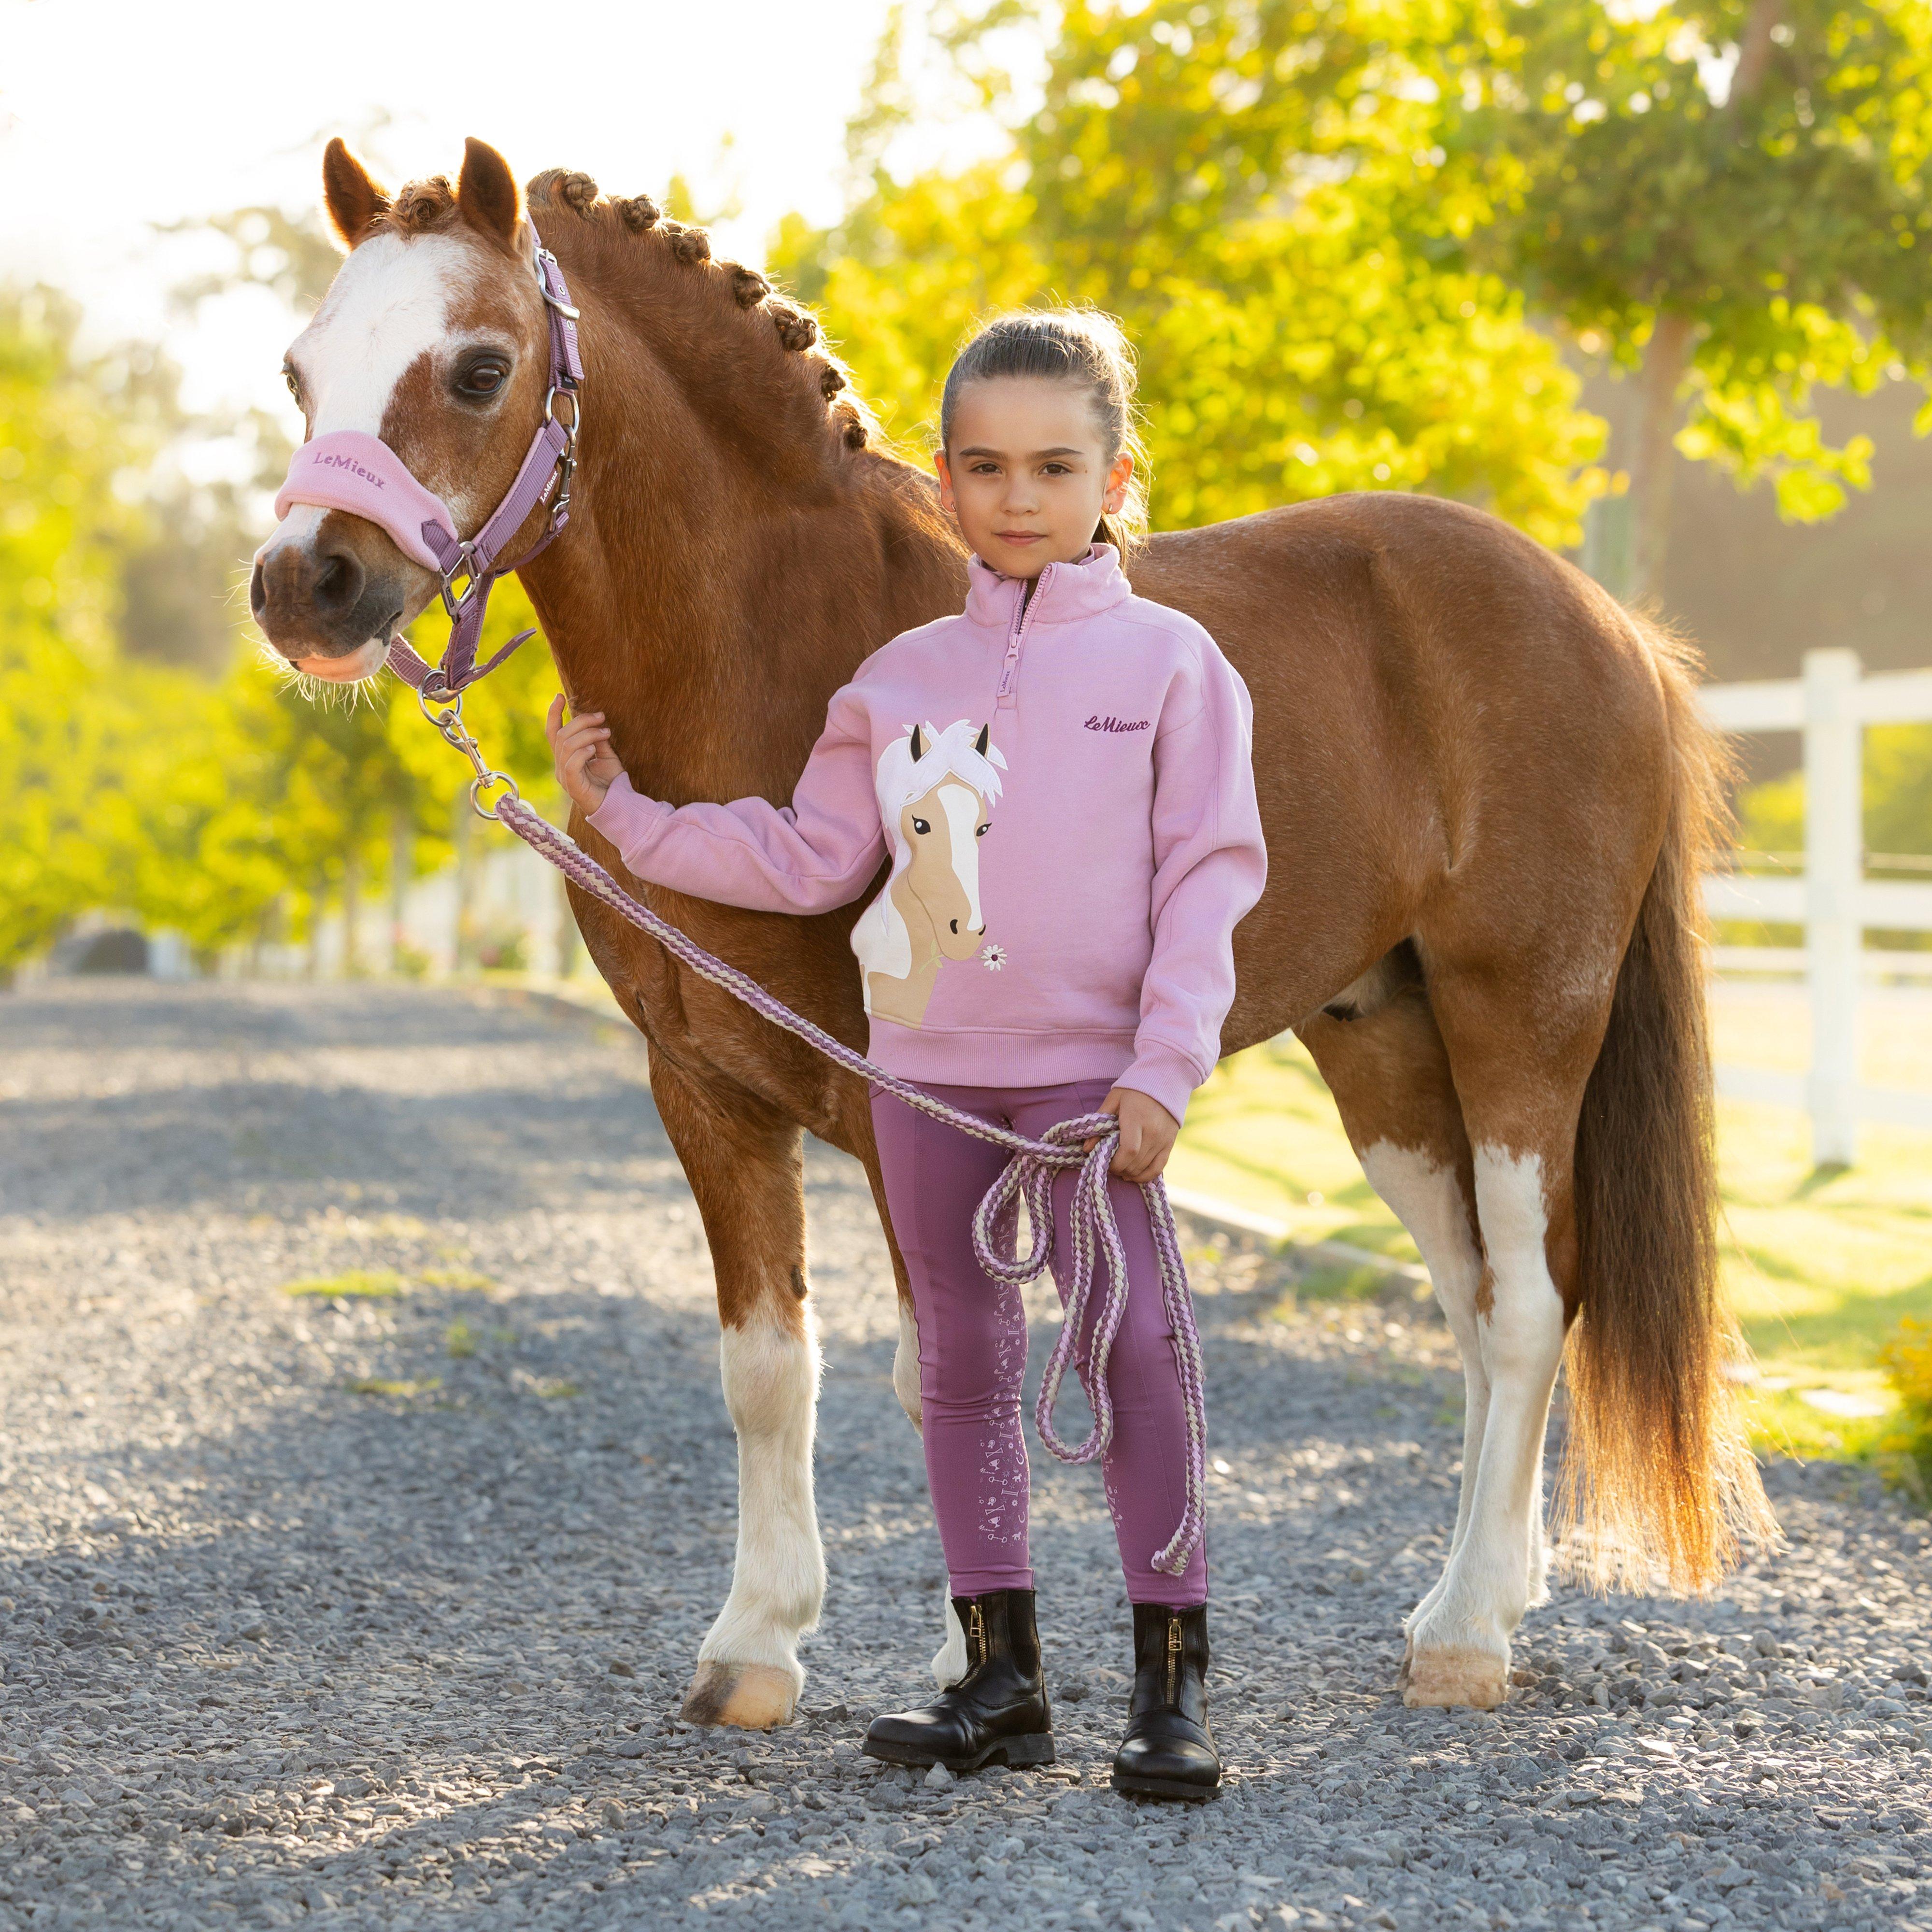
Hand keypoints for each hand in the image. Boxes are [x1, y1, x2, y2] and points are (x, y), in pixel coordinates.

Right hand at [545, 695, 622, 811]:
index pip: (553, 732)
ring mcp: (564, 776)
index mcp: (565, 758)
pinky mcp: (572, 786)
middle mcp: (560, 766)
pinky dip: (582, 751)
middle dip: (581, 721)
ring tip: (605, 733)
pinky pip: (571, 763)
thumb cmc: (611, 783)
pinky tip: (594, 749)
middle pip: (561, 735)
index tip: (560, 696)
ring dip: (587, 734)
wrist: (619, 806)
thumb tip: (596, 723)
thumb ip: (598, 741)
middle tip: (601, 717)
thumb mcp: (606, 756)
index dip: (553, 714)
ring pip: (566, 745)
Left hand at [1082, 1086, 1179, 1183]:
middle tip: (1108, 1164)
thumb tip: (1086, 1148)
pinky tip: (1132, 1175)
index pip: (1128, 1151)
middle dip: (1118, 1168)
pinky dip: (1144, 1176)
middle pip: (1135, 1162)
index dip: (1115, 1163)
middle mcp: (1153, 1132)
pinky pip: (1158, 1168)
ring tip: (1118, 1168)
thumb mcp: (1113, 1101)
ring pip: (1144, 1168)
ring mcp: (1163, 1139)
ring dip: (1128, 1172)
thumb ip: (1099, 1124)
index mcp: (1136, 1119)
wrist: (1164, 1080)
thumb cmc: (1134, 1089)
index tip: (1104, 1162)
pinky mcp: (1170, 1144)